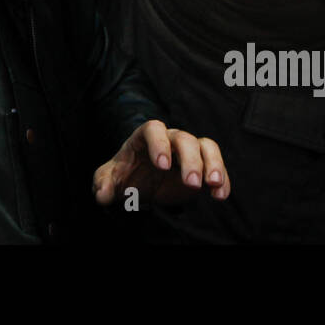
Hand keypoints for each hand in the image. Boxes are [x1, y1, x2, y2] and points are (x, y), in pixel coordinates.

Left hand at [92, 119, 229, 206]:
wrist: (139, 182)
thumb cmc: (125, 174)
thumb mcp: (109, 178)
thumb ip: (103, 183)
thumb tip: (102, 194)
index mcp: (145, 136)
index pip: (154, 129)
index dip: (159, 144)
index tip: (162, 165)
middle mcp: (169, 138)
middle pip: (184, 138)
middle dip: (190, 160)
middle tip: (191, 183)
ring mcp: (188, 150)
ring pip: (206, 146)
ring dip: (213, 163)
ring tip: (213, 184)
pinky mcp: (202, 166)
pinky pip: (216, 166)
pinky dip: (222, 179)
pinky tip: (220, 195)